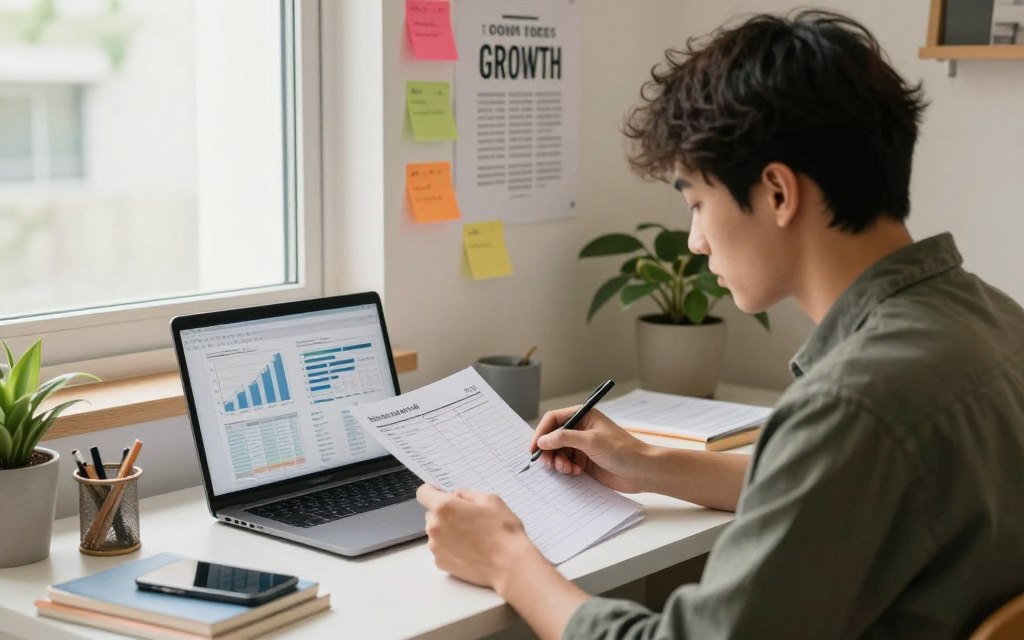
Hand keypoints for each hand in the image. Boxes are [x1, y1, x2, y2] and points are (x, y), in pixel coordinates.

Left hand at [416, 485, 540, 589]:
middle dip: (445, 513)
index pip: (423, 492)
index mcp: (445, 507)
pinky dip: (451, 547)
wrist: (509, 565)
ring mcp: (436, 547)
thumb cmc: (502, 532)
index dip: (433, 491)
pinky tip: (470, 549)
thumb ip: (467, 494)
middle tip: (468, 518)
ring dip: (447, 531)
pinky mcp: (440, 563)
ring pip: (436, 532)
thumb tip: (457, 497)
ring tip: (472, 536)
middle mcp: (435, 527)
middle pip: (431, 513)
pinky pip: (441, 548)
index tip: (442, 495)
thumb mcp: (490, 500)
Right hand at [530, 407, 650, 493]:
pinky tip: (576, 472)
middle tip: (550, 463)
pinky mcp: (585, 461)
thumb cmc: (623, 451)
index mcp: (583, 416)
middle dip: (549, 451)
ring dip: (558, 462)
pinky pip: (566, 463)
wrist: (642, 471)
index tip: (534, 447)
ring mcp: (582, 446)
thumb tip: (542, 440)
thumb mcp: (591, 441)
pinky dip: (566, 469)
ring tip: (568, 469)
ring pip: (558, 452)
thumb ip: (564, 438)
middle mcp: (581, 429)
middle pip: (553, 437)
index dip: (541, 432)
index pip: (554, 419)